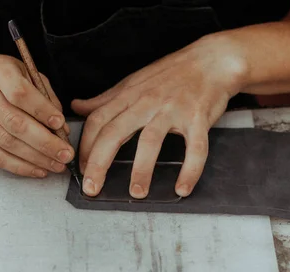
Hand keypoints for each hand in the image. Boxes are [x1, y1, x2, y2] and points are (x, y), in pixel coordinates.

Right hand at [0, 52, 73, 177]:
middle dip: (45, 143)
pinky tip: (38, 169)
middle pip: (14, 123)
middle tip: (66, 154)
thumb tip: (62, 130)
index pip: (20, 94)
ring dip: (35, 159)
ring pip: (6, 143)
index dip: (42, 111)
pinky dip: (19, 166)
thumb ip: (46, 98)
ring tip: (57, 165)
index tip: (61, 124)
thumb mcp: (26, 73)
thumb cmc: (4, 76)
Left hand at [72, 36, 246, 197]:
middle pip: (114, 133)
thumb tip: (77, 107)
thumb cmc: (171, 74)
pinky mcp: (198, 118)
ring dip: (142, 170)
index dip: (85, 146)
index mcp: (129, 96)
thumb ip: (105, 99)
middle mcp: (147, 102)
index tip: (82, 169)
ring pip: (150, 141)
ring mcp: (173, 110)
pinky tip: (182, 189)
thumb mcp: (133, 82)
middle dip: (100, 163)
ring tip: (137, 193)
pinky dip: (189, 170)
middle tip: (93, 188)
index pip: (97, 121)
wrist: (213, 60)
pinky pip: (194, 148)